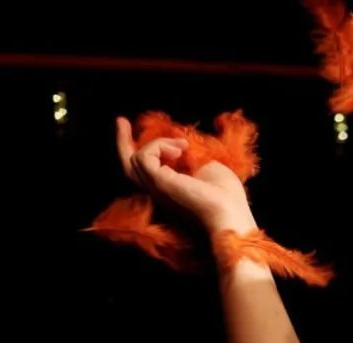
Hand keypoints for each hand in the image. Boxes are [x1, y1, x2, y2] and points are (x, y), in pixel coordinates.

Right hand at [116, 117, 255, 234]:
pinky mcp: (157, 183)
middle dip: (123, 142)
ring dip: (156, 143)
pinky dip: (159, 146)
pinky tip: (179, 150)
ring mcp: (155, 189)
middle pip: (129, 167)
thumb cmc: (225, 194)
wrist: (230, 212)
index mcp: (170, 190)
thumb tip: (180, 146)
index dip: (144, 151)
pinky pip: (144, 156)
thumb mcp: (205, 168)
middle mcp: (157, 192)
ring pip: (134, 160)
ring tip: (181, 145)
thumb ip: (189, 159)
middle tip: (121, 120)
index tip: (144, 134)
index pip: (147, 170)